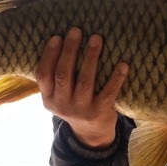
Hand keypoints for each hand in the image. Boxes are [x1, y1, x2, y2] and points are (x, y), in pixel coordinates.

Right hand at [35, 27, 128, 147]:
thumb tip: (63, 40)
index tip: (57, 37)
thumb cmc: (75, 103)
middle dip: (70, 50)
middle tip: (76, 31)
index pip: (43, 74)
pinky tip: (123, 64)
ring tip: (96, 39)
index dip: (49, 55)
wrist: (91, 134)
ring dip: (91, 58)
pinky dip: (116, 78)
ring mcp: (81, 109)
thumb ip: (57, 76)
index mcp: (48, 98)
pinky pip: (108, 92)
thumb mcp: (59, 96)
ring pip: (85, 80)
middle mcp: (62, 104)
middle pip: (63, 74)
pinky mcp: (99, 112)